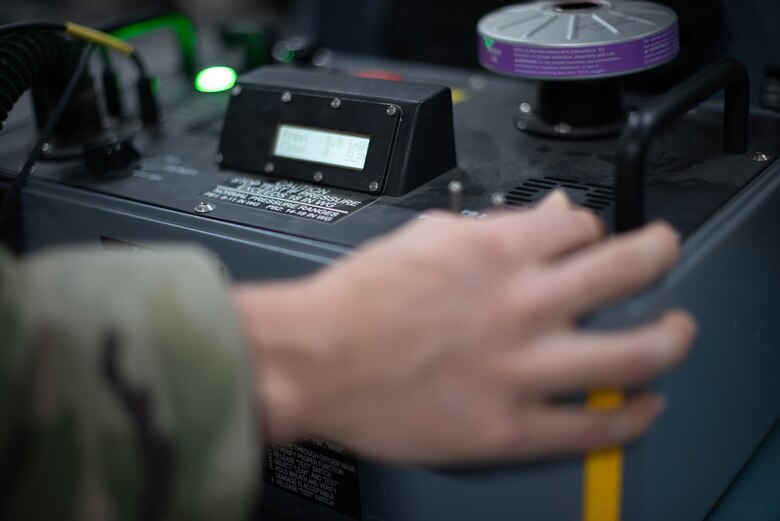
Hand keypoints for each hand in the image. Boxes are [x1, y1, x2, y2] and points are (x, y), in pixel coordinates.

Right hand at [234, 191, 695, 463]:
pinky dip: (629, 418)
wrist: (312, 359)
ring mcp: (521, 367)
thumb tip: (538, 218)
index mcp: (497, 252)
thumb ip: (489, 225)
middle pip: (629, 268)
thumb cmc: (355, 301)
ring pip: (634, 351)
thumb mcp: (423, 237)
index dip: (592, 228)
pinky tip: (643, 409)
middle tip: (663, 255)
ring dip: (669, 338)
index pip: (581, 225)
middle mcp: (521, 304)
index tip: (590, 239)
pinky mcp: (507, 425)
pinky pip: (591, 427)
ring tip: (675, 334)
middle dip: (659, 254)